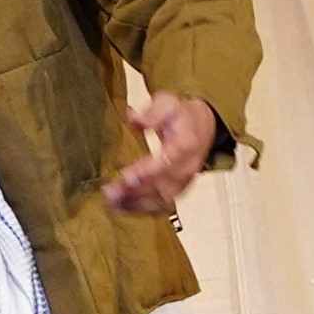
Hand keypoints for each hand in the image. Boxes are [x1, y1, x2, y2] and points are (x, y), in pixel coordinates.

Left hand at [102, 95, 217, 217]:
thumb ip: (152, 112)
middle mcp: (188, 166)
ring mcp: (184, 181)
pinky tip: (121, 209)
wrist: (204, 125)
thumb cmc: (181, 115)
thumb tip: (133, 119)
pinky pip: (162, 205)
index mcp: (186, 144)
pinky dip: (141, 210)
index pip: (167, 161)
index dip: (147, 171)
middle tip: (108, 193)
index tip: (125, 176)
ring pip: (162, 200)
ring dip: (135, 205)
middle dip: (134, 192)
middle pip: (162, 185)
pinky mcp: (179, 189)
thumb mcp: (168, 103)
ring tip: (110, 204)